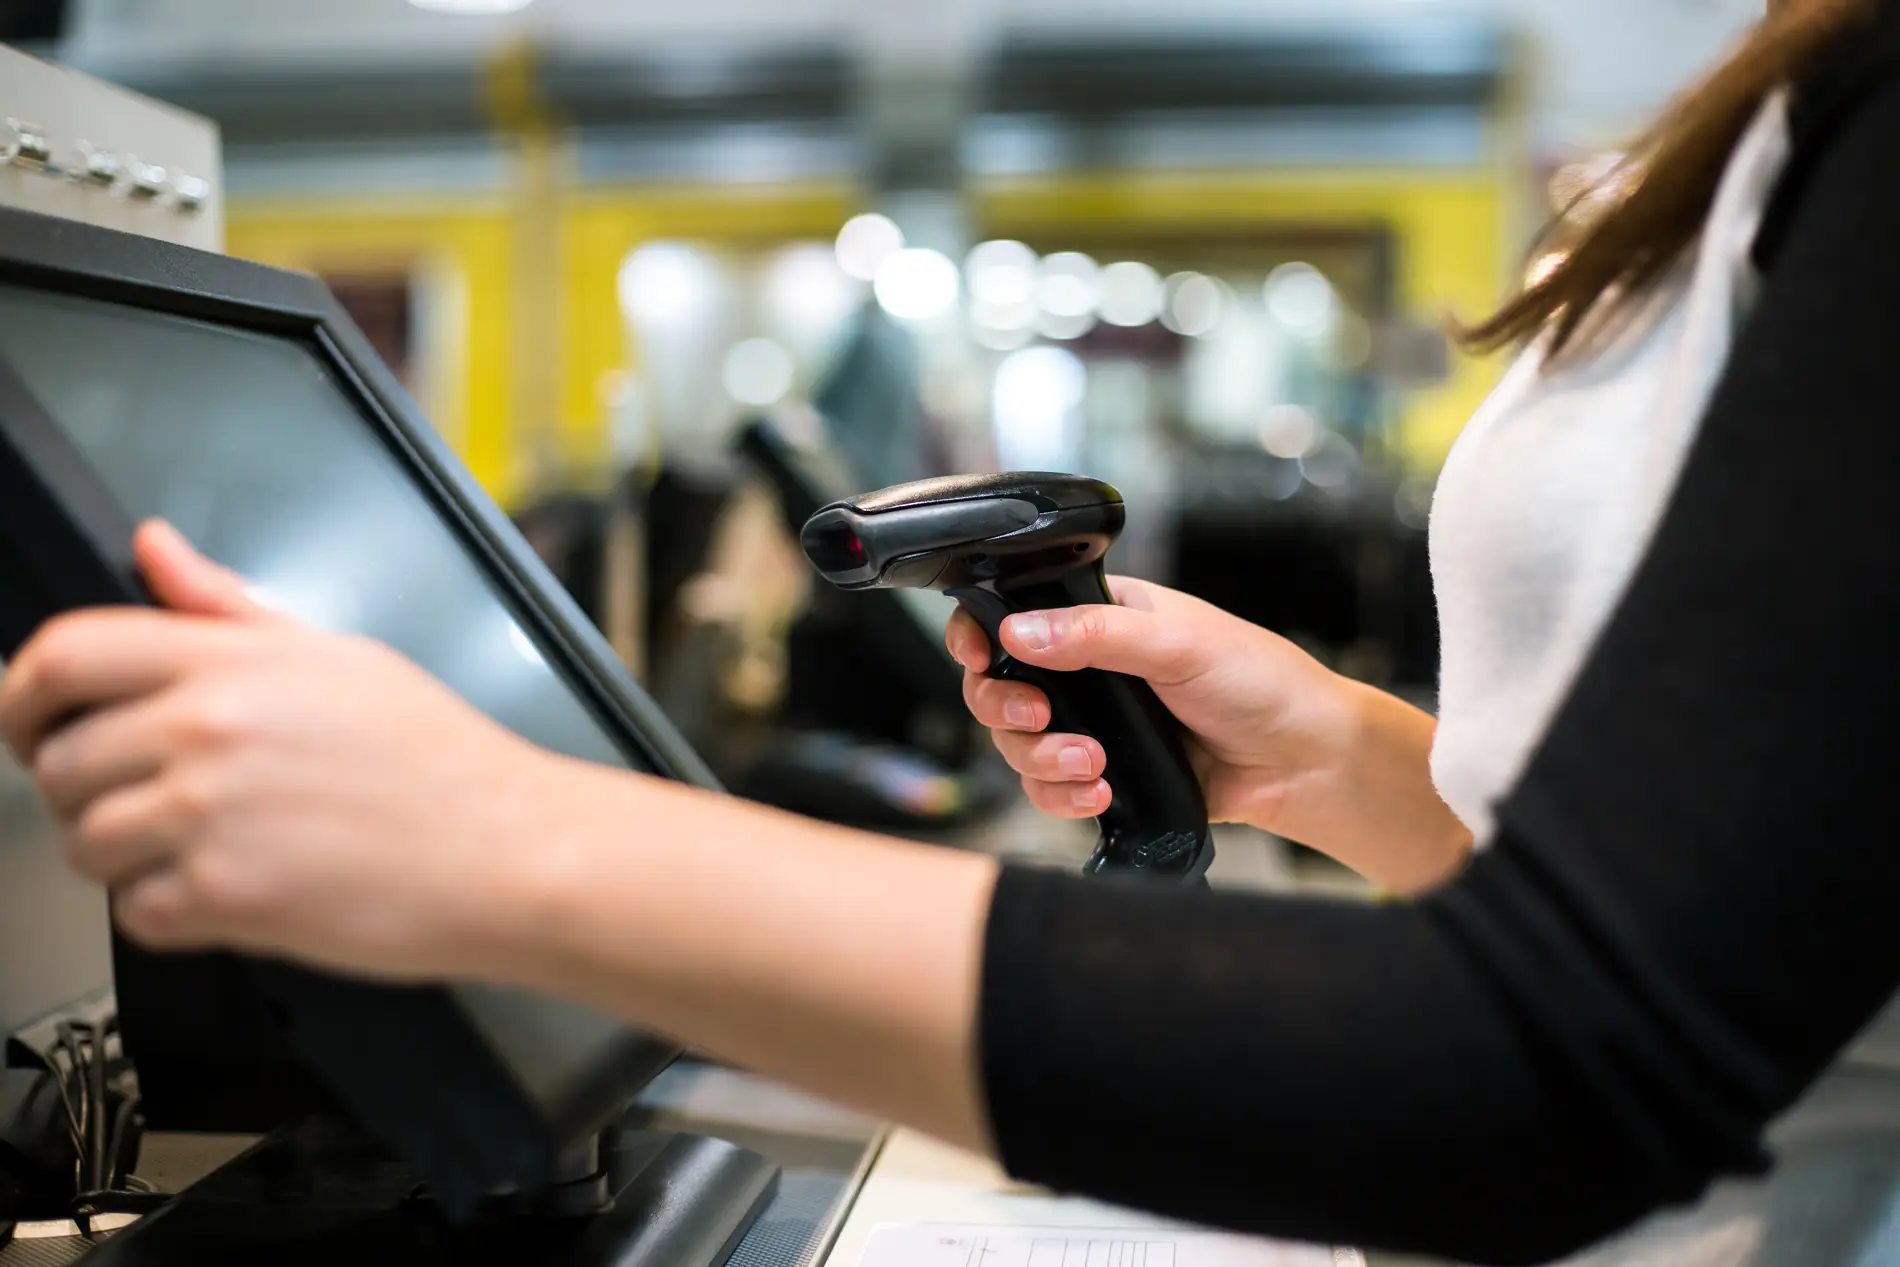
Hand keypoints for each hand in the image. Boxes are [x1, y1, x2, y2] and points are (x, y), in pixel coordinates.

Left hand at [0, 521, 595, 980]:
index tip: (32, 720)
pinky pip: (134, 912)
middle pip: (57, 760)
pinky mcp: (223, 897)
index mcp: (231, 662)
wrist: (508, 848)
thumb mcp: (337, 656)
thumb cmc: (441, 761)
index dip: (23, 693)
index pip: (64, 654)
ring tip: (201, 847)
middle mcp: (208, 730)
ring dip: (124, 856)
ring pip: (84, 843)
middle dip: (88, 788)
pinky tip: (234, 887)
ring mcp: (209, 814)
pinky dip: (171, 911)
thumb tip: (158, 551)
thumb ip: (228, 609)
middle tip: (145, 798)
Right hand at [947, 577, 1470, 890]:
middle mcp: (1089, 669)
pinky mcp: (1106, 775)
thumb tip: (1020, 630)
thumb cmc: (1261, 682)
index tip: (982, 658)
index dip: (983, 637)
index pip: (1016, 615)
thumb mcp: (1178, 642)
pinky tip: (1099, 794)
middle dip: (1009, 709)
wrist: (1305, 761)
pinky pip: (1050, 789)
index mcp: (1103, 616)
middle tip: (1040, 719)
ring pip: (1020, 745)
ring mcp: (1095, 724)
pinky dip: (1062, 796)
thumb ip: (1096, 633)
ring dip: (1042, 759)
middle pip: (1002, 688)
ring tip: (1093, 766)